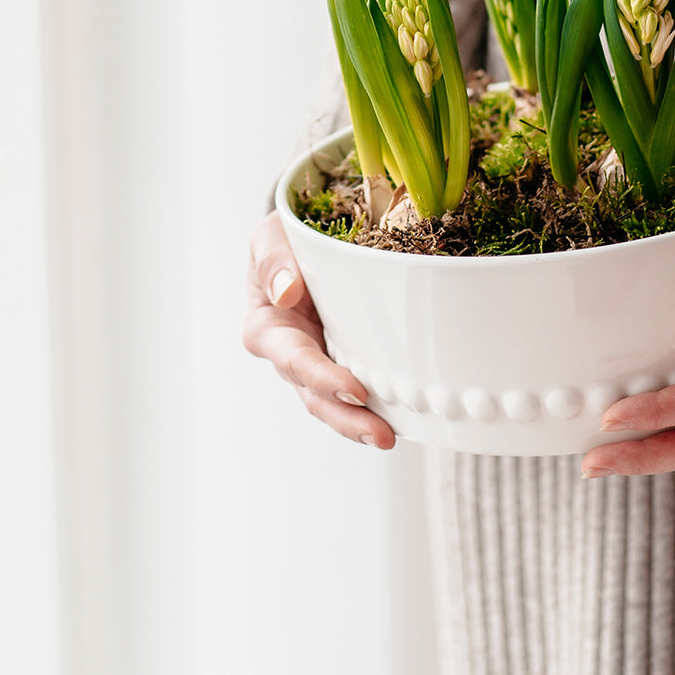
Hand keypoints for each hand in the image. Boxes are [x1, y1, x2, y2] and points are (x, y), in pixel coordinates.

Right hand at [243, 211, 394, 448]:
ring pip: (337, 403)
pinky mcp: (345, 359)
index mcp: (268, 329)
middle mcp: (292, 355)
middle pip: (317, 397)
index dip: (324, 379)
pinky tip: (405, 415)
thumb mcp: (270, 238)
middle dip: (348, 420)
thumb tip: (287, 293)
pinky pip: (360, 385)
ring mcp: (319, 362)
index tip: (355, 393)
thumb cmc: (283, 240)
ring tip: (391, 436)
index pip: (296, 361)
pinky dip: (379, 403)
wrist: (301, 240)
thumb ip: (274, 262)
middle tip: (382, 435)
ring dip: (363, 423)